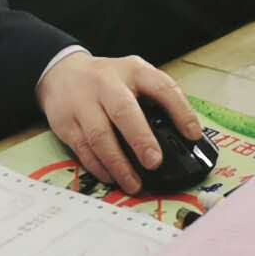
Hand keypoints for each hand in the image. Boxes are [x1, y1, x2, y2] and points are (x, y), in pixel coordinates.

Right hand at [34, 52, 202, 194]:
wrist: (62, 73)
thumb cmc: (108, 80)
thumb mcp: (135, 76)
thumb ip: (154, 99)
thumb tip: (181, 137)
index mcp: (133, 71)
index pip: (162, 87)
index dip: (180, 111)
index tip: (193, 135)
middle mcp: (107, 84)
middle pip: (124, 111)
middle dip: (141, 139)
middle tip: (155, 163)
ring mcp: (83, 104)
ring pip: (99, 137)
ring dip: (118, 164)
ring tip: (134, 184)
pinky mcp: (66, 124)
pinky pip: (83, 149)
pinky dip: (98, 167)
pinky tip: (112, 177)